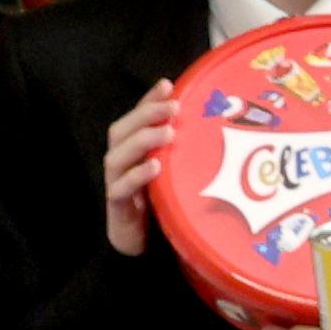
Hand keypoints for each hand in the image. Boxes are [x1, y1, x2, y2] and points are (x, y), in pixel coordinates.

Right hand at [95, 79, 177, 256]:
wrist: (144, 245)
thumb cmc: (162, 202)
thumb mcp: (176, 171)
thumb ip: (184, 150)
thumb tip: (214, 125)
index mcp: (133, 150)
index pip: (135, 118)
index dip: (148, 100)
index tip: (168, 85)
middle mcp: (121, 162)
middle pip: (122, 130)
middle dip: (146, 115)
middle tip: (173, 108)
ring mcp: (116, 183)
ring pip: (118, 156)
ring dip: (142, 141)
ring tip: (167, 133)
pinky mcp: (118, 207)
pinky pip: (121, 188)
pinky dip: (136, 176)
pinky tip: (154, 167)